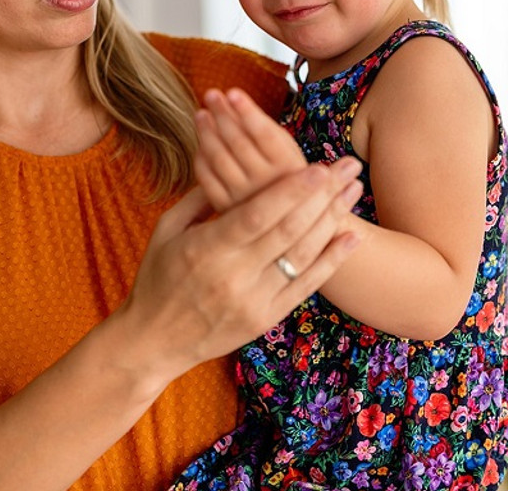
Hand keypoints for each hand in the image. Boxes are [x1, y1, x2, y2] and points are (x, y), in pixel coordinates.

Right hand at [119, 156, 363, 378]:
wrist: (153, 342)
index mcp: (206, 249)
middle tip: (348, 167)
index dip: (291, 190)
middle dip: (323, 195)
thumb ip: (199, 197)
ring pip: (303, 256)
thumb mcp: (166, 231)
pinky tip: (351, 237)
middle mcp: (233, 276)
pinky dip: (331, 261)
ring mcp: (253, 301)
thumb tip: (230, 164)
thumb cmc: (156, 279)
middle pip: (289, 230)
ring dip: (333, 220)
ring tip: (354, 191)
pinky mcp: (266, 319)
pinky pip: (306, 287)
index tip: (318, 166)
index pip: (256, 214)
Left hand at [194, 88, 308, 211]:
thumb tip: (231, 97)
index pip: (264, 133)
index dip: (247, 111)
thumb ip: (263, 126)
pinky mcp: (224, 207)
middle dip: (222, 114)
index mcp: (288, 166)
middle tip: (211, 94)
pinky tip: (202, 141)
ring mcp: (243, 198)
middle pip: (237, 142)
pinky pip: (206, 176)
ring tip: (201, 113)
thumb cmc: (284, 173)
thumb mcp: (286, 150)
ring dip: (206, 132)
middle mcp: (266, 184)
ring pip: (218, 157)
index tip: (233, 91)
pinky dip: (201, 156)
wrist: (285, 216)